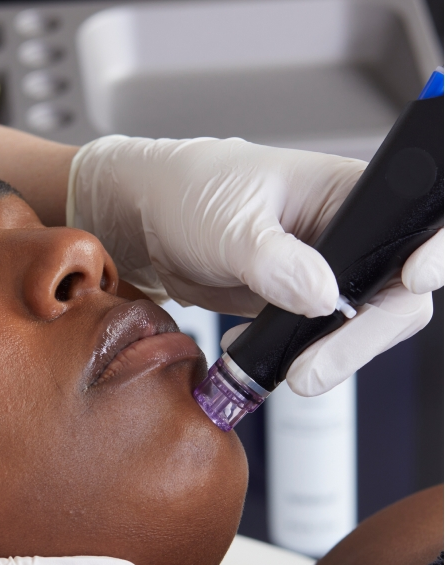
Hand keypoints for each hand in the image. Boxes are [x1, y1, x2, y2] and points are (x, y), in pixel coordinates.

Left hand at [68, 136, 441, 394]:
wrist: (148, 224)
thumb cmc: (187, 195)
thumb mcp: (229, 224)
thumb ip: (275, 261)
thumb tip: (324, 297)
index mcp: (348, 192)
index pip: (420, 221)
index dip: (434, 253)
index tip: (410, 280)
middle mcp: (350, 233)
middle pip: (397, 293)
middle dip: (363, 337)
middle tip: (311, 369)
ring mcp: (329, 273)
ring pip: (364, 326)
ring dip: (331, 356)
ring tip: (285, 372)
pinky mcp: (302, 304)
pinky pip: (323, 341)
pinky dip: (300, 356)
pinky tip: (255, 352)